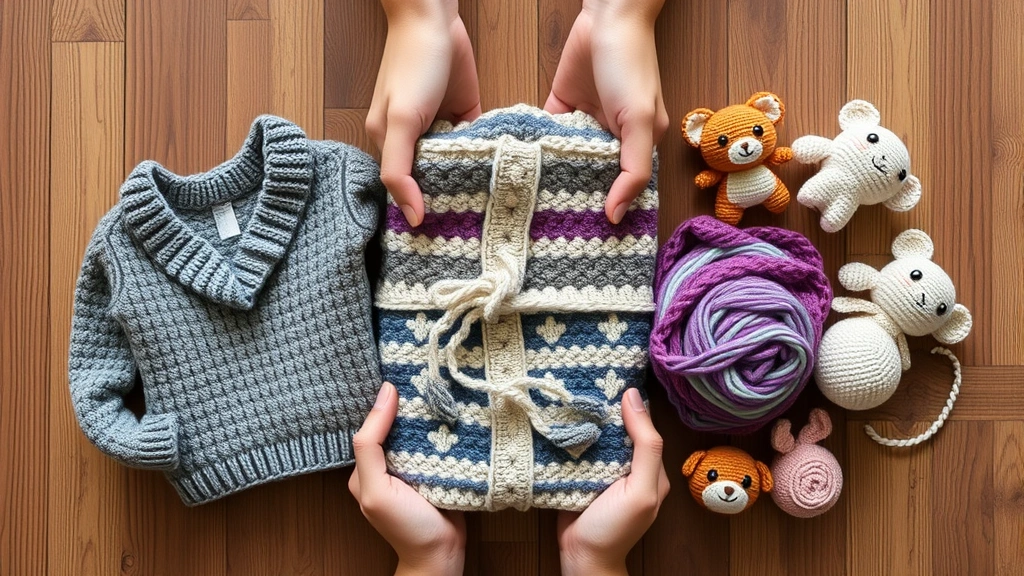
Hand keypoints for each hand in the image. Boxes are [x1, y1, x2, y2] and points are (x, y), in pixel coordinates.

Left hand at [349, 382, 466, 575]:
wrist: (442, 555)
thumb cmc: (405, 527)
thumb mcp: (376, 488)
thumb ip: (369, 446)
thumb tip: (384, 395)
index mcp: (367, 467)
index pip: (372, 424)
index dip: (385, 402)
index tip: (401, 376)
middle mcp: (389, 463)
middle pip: (398, 424)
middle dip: (410, 404)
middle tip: (425, 377)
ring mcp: (414, 466)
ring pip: (419, 431)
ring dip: (431, 415)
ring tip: (443, 390)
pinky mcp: (437, 468)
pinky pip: (438, 443)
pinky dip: (445, 430)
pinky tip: (455, 414)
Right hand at [367, 0, 480, 226]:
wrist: (434, 18)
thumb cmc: (410, 66)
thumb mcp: (400, 121)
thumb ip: (400, 171)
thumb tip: (412, 217)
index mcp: (391, 144)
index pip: (405, 189)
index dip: (421, 212)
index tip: (441, 242)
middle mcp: (416, 139)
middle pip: (434, 178)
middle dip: (451, 199)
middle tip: (475, 234)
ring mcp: (442, 126)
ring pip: (459, 163)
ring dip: (473, 179)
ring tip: (495, 214)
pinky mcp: (467, 113)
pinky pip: (477, 143)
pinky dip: (487, 154)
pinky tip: (504, 176)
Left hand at [544, 0, 668, 223]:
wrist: (607, 16)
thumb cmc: (631, 66)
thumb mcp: (638, 121)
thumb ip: (631, 170)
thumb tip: (616, 216)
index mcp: (637, 144)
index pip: (622, 188)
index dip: (608, 211)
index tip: (588, 239)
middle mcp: (611, 137)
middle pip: (592, 175)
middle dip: (574, 197)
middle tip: (551, 231)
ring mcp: (585, 122)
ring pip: (566, 157)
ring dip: (551, 174)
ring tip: (530, 208)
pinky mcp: (561, 106)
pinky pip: (547, 134)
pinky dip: (536, 147)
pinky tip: (520, 169)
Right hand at [557, 388, 669, 575]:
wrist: (581, 558)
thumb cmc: (616, 529)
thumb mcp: (641, 489)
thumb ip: (646, 447)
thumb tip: (635, 398)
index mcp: (650, 468)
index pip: (645, 426)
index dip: (632, 402)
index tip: (615, 376)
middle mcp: (628, 466)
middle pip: (618, 428)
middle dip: (605, 407)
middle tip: (587, 377)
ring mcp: (603, 470)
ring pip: (596, 436)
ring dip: (585, 419)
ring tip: (570, 390)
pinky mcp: (580, 474)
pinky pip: (578, 449)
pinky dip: (570, 435)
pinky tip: (559, 418)